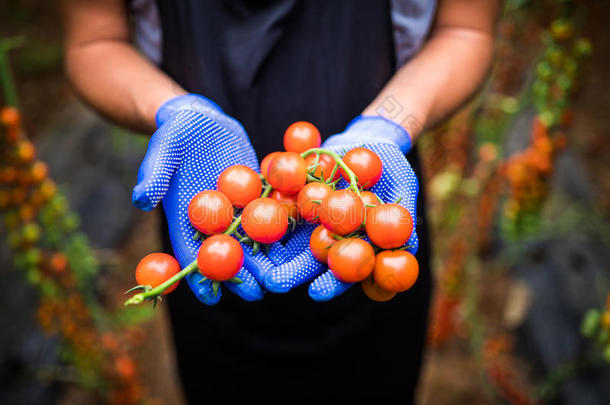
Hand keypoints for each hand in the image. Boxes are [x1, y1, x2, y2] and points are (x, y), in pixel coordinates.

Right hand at [132, 94, 283, 304]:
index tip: (211, 298)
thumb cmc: (176, 133)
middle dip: (242, 277)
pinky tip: (302, 244)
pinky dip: (284, 230)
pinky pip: (272, 215)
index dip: (199, 276)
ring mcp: (237, 211)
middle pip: (227, 254)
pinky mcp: (257, 196)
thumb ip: (154, 173)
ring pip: (253, 241)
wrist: (203, 119)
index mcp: (187, 218)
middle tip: (258, 294)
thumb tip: (140, 199)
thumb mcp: (163, 148)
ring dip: (266, 261)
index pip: (190, 253)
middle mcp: (214, 221)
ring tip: (284, 279)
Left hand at [264, 116, 418, 300]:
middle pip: (306, 258)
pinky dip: (258, 209)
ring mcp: (306, 215)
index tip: (316, 294)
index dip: (330, 283)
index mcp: (351, 244)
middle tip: (272, 283)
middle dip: (289, 271)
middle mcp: (325, 235)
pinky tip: (243, 218)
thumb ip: (404, 220)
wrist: (367, 138)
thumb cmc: (393, 167)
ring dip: (266, 248)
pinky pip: (273, 201)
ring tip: (250, 259)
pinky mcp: (290, 194)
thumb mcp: (404, 190)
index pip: (341, 269)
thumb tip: (407, 248)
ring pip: (284, 235)